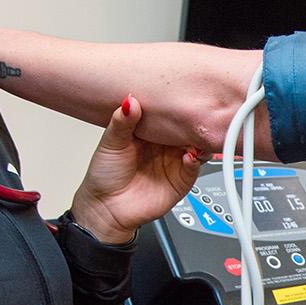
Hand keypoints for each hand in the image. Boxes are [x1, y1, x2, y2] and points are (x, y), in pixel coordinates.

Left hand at [70, 95, 203, 243]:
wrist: (106, 209)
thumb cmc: (105, 175)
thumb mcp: (111, 142)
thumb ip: (122, 121)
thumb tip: (131, 100)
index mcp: (151, 131)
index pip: (170, 113)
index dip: (176, 104)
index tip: (181, 95)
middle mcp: (166, 145)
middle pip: (188, 127)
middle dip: (194, 120)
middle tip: (195, 112)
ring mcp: (175, 161)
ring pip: (198, 145)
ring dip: (200, 139)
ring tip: (195, 134)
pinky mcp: (182, 180)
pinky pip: (196, 167)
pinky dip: (196, 160)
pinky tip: (189, 156)